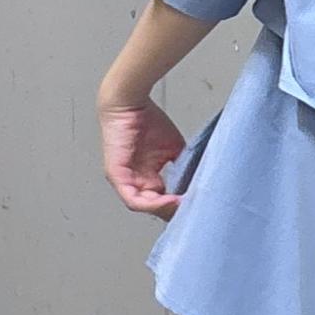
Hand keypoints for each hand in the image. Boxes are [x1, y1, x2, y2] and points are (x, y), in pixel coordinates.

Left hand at [98, 93, 185, 221]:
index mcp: (147, 177)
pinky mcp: (117, 177)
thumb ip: (181, 165)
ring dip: (165, 210)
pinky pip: (134, 199)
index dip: (179, 204)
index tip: (197, 204)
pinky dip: (153, 204)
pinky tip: (170, 201)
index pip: (163, 199)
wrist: (130, 102)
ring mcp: (124, 182)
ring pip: (145, 207)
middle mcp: (135, 182)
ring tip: (183, 208)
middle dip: (174, 211)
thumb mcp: (172, 147)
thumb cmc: (147, 120)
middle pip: (155, 207)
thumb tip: (197, 179)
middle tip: (193, 211)